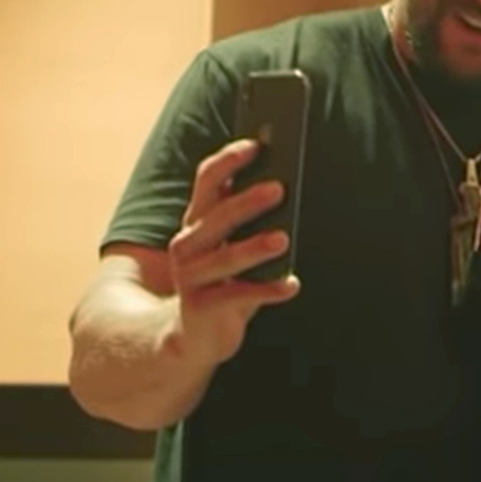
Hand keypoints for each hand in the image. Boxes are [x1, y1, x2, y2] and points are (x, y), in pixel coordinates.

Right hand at [163, 139, 301, 368]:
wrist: (191, 337)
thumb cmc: (222, 282)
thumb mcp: (230, 246)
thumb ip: (247, 218)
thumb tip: (282, 182)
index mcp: (196, 221)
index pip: (207, 181)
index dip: (228, 160)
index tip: (257, 144)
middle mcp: (188, 245)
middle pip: (217, 217)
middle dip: (247, 202)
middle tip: (279, 188)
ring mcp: (191, 278)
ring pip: (225, 258)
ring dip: (255, 248)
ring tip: (284, 238)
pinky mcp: (201, 308)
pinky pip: (237, 297)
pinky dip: (267, 290)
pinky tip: (292, 284)